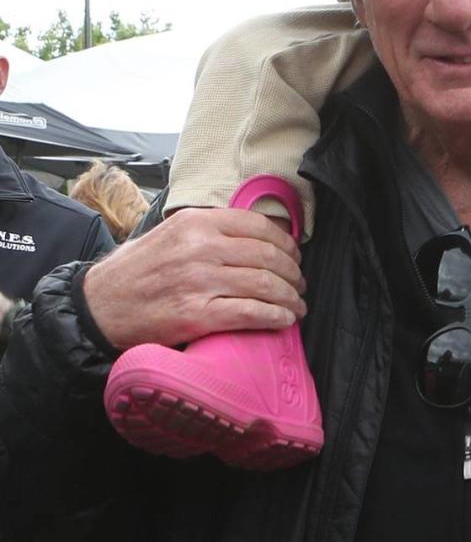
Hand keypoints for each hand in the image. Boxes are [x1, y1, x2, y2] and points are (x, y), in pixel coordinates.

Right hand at [83, 208, 306, 350]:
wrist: (98, 308)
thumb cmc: (135, 271)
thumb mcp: (170, 233)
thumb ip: (208, 230)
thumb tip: (254, 234)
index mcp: (196, 223)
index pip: (258, 226)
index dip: (286, 243)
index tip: (295, 255)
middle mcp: (200, 248)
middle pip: (268, 256)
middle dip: (293, 272)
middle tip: (300, 283)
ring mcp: (199, 282)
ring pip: (265, 285)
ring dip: (290, 297)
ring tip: (297, 304)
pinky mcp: (197, 315)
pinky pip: (250, 313)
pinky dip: (275, 316)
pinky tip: (284, 319)